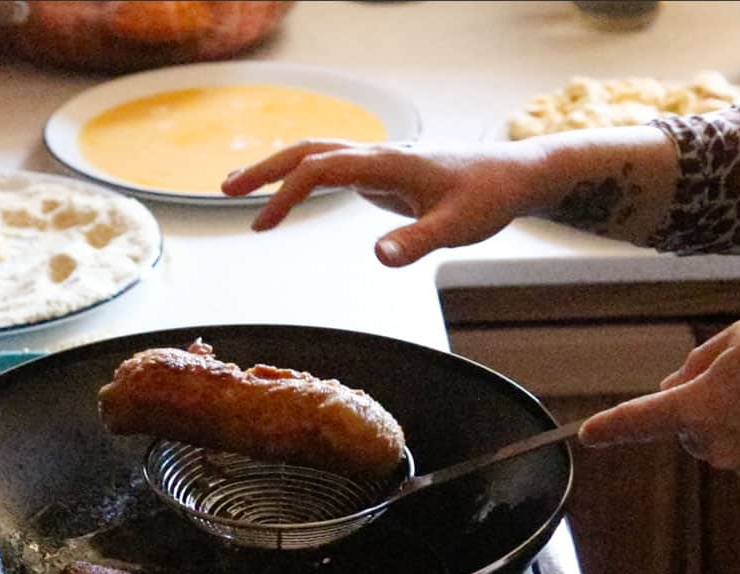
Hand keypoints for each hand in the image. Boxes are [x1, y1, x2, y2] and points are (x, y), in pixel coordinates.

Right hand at [221, 139, 547, 265]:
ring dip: (276, 168)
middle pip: (307, 150)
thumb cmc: (487, 198)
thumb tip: (377, 258)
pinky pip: (329, 167)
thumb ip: (417, 243)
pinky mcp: (381, 173)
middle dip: (264, 169)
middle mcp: (376, 155)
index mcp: (386, 163)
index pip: (321, 168)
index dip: (286, 193)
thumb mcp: (457, 227)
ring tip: (238, 188)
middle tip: (225, 189)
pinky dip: (299, 177)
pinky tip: (287, 195)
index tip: (262, 223)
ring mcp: (377, 161)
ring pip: (315, 154)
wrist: (513, 176)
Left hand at [579, 312, 739, 475]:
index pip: (642, 420)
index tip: (587, 435)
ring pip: (717, 435)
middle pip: (686, 425)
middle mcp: (716, 443)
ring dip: (733, 413)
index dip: (612, 427)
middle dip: (701, 401)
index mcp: (699, 408)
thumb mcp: (736, 340)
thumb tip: (673, 387)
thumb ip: (696, 366)